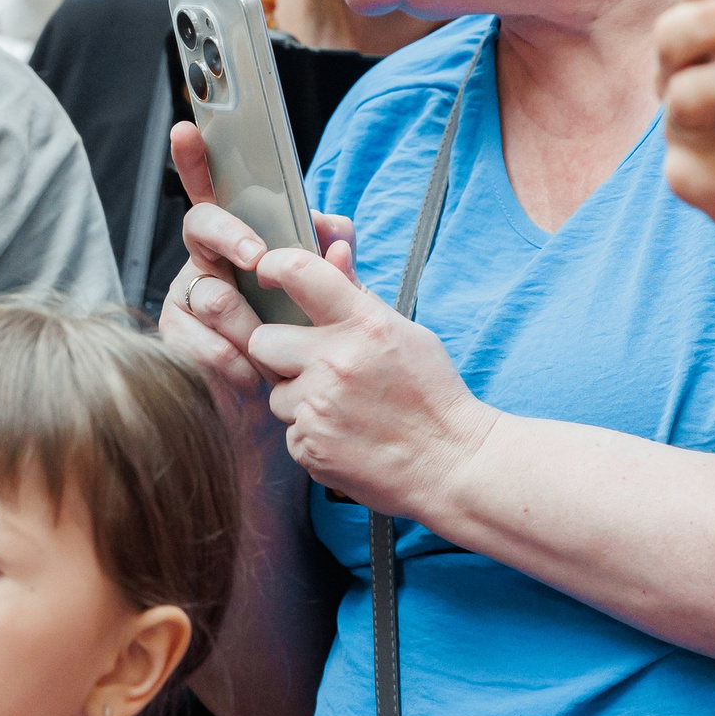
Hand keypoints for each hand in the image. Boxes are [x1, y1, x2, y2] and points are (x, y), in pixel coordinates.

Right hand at [157, 123, 354, 473]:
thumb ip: (336, 264)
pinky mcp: (177, 337)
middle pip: (202, 225)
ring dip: (246, 321)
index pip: (217, 188)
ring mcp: (187, 296)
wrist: (295, 408)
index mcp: (242, 238)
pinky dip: (230, 359)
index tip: (187, 131)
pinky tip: (249, 375)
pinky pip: (196, 339)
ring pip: (210, 292)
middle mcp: (207, 259)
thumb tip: (337, 240)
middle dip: (231, 235)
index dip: (196, 158)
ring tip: (270, 349)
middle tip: (257, 257)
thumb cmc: (309, 342)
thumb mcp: (333, 299)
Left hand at [242, 239, 496, 520]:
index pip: (298, 272)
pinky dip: (311, 433)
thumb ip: (359, 296)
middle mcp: (335, 362)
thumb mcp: (406, 333)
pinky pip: (289, 431)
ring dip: (298, 398)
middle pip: (262, 340)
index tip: (268, 272)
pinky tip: (345, 434)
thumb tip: (332, 252)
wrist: (452, 463)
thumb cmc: (432, 394)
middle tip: (309, 362)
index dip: (274, 266)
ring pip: (275, 392)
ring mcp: (319, 408)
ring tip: (340, 407)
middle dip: (279, 350)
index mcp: (364, 325)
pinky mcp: (310, 448)